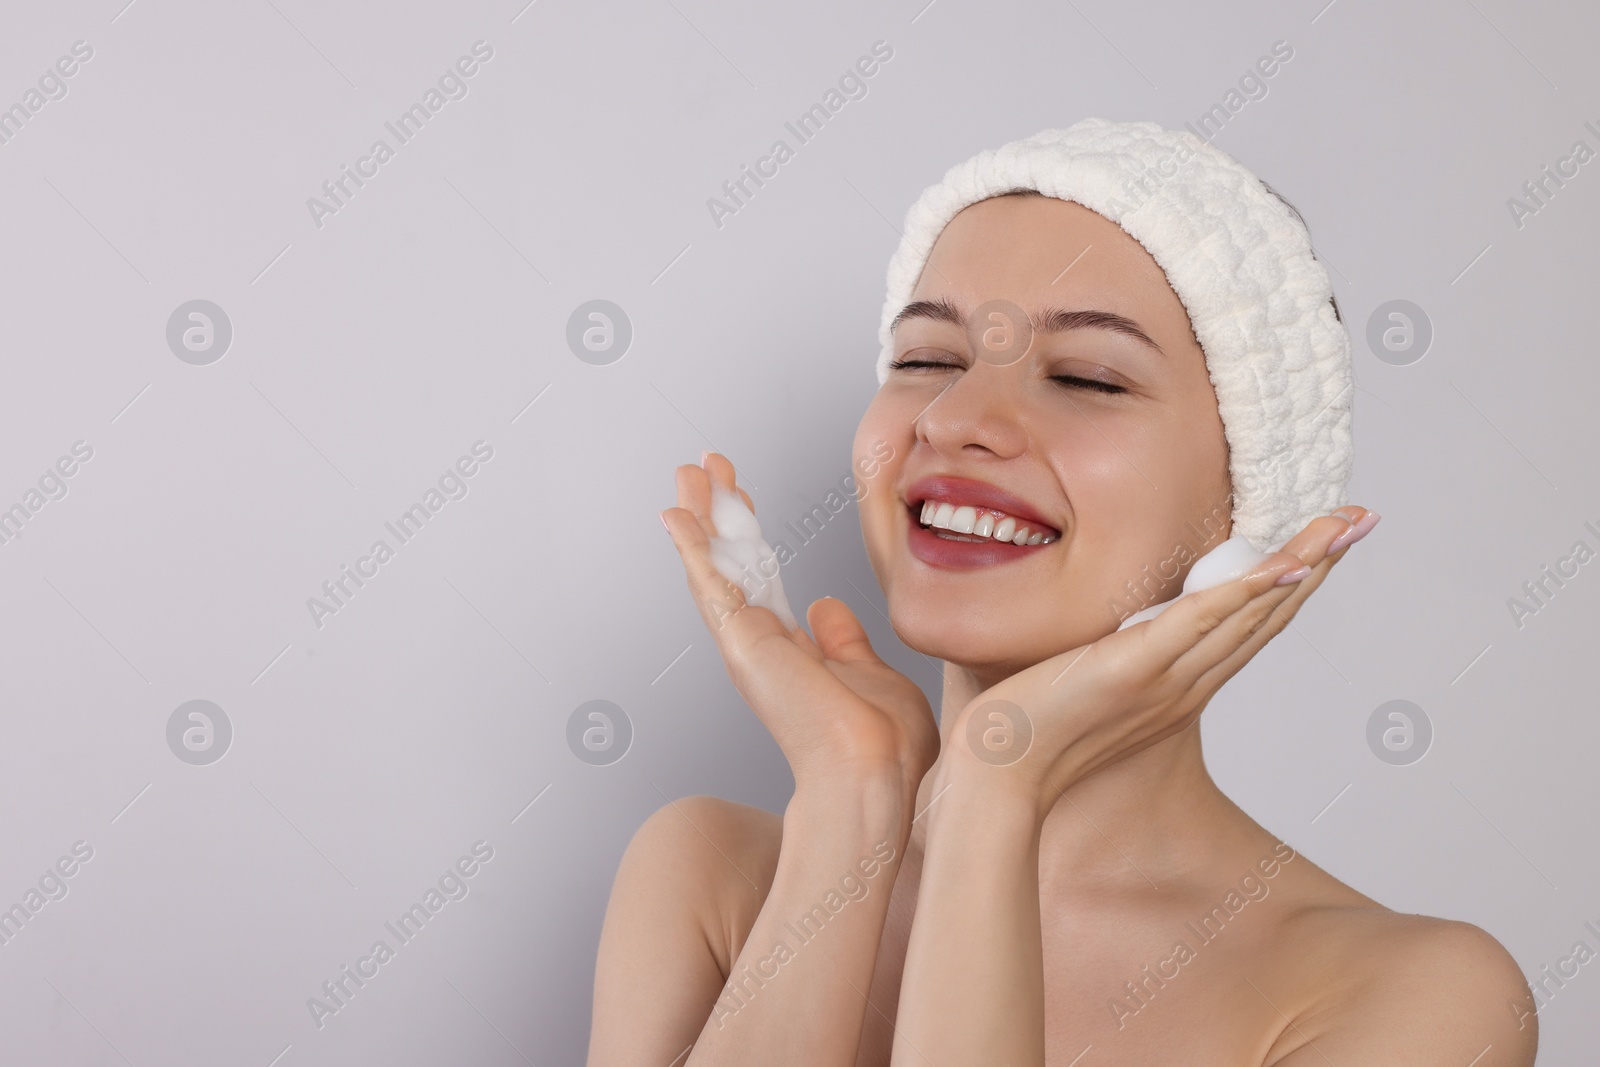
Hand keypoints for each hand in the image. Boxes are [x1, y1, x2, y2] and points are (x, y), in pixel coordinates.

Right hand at [660, 452, 939, 792]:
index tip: (741, 499)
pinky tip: (676, 513)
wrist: (872, 770)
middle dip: (716, 514)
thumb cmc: (882, 744)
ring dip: (699, 516)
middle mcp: (760, 649)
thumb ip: (844, 643)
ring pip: (713, 567)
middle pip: (728, 566)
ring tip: (688, 472)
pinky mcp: (741, 641)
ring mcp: (746, 646)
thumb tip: (826, 610)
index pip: (759, 581)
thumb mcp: (871, 674)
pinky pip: (710, 583)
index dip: (748, 537)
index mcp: (790, 655)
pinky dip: (691, 546)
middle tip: (704, 469)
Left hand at [944, 506, 1377, 812]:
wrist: (997, 779)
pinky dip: (1247, 591)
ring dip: (1302, 563)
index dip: (1289, 584)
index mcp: (1176, 686)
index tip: (1322, 543)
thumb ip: (1104, 656)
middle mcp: (1184, 683)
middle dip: (1317, 564)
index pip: (1247, 626)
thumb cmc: (1024, 734)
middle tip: (1362, 518)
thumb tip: (1105, 628)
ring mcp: (1165, 676)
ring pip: (1249, 610)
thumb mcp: (1079, 682)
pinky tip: (1287, 562)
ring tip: (1345, 523)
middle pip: (1266, 614)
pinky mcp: (1135, 667)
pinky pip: (1202, 621)